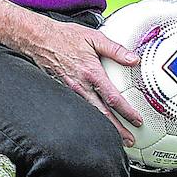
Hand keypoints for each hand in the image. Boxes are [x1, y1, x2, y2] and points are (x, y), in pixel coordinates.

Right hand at [24, 19, 143, 146]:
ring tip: (116, 138)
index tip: (137, 120)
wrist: (39, 39)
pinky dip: (90, 119)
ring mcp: (71, 91)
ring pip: (91, 114)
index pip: (112, 98)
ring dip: (105, 127)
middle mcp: (81, 85)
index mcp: (91, 73)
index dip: (126, 112)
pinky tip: (96, 124)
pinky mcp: (64, 91)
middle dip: (117, 129)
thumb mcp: (94, 38)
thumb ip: (116, 49)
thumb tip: (134, 59)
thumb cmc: (65, 36)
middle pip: (102, 114)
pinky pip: (80, 108)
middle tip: (129, 140)